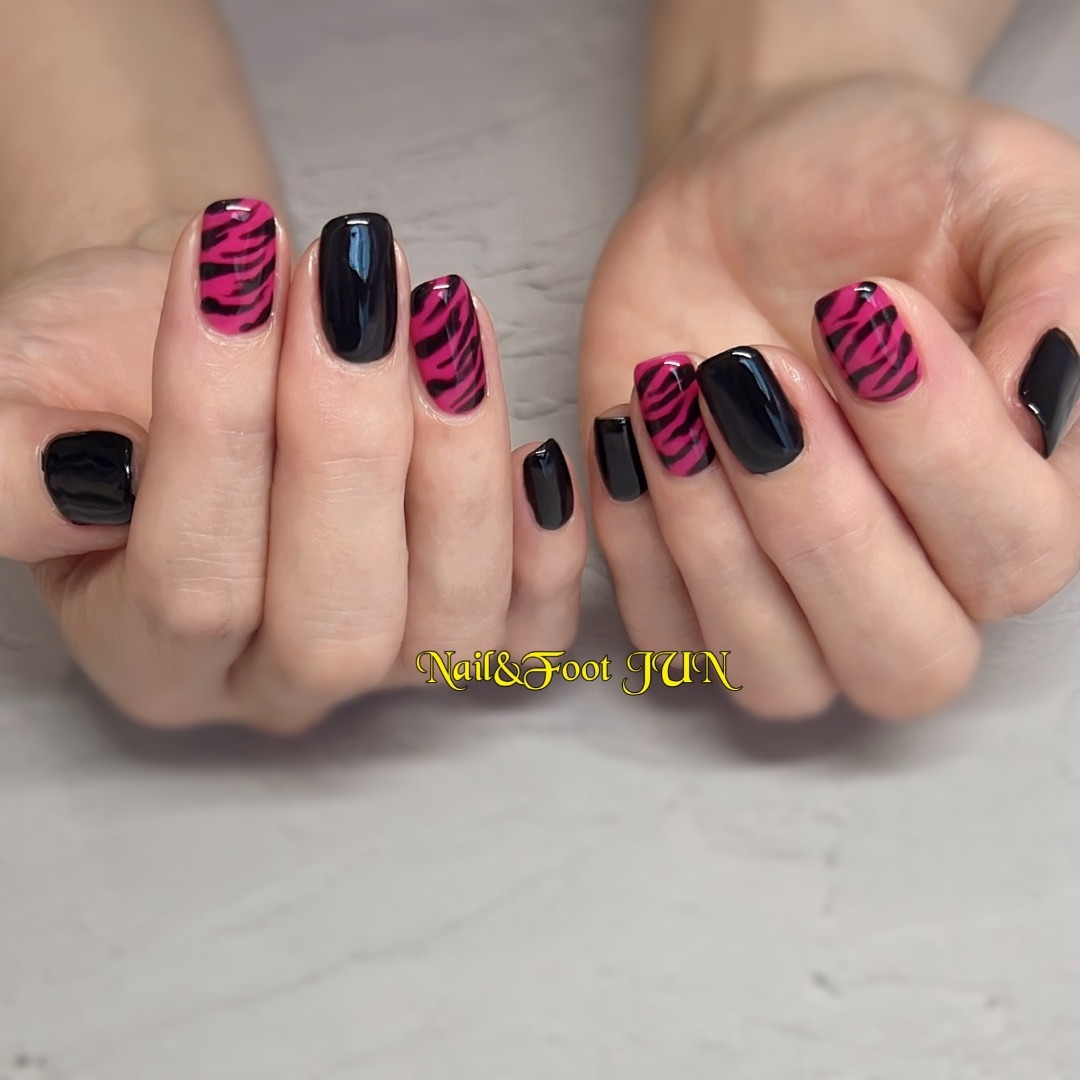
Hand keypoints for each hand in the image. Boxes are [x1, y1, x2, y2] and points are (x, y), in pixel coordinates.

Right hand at [0, 202, 585, 731]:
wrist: (222, 347)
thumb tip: (103, 471)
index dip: (218, 424)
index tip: (233, 263)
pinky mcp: (476, 636)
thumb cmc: (120, 371)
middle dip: (352, 441)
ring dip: (458, 460)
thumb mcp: (17, 394)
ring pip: (449, 625)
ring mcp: (385, 671)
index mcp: (149, 654)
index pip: (192, 580)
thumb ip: (16, 457)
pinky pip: (531, 635)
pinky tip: (537, 446)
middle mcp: (273, 685)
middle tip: (355, 283)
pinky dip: (549, 547)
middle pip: (336, 619)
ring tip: (442, 314)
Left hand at [580, 73, 1079, 720]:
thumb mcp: (1003, 190)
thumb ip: (1057, 289)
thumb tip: (1034, 401)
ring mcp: (791, 596)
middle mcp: (915, 577)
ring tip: (675, 388)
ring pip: (775, 674)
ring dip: (712, 538)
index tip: (859, 305)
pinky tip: (625, 422)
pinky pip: (662, 632)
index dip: (938, 448)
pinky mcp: (686, 582)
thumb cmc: (890, 184)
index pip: (1013, 553)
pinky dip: (631, 539)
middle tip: (752, 370)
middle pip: (901, 660)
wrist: (753, 189)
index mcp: (1018, 496)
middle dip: (819, 521)